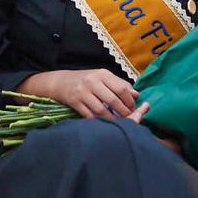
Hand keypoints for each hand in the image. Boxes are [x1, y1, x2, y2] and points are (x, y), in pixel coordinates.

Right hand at [23, 69, 142, 118]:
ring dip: (112, 119)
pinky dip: (99, 121)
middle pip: (113, 100)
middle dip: (123, 112)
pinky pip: (90, 115)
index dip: (130, 100)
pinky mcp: (75, 102)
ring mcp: (82, 92)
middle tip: (129, 118)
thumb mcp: (103, 77)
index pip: (121, 88)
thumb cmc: (86, 80)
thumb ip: (120, 84)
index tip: (134, 108)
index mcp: (102, 74)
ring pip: (102, 110)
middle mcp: (92, 82)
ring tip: (119, 123)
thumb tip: (137, 94)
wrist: (61, 82)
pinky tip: (105, 123)